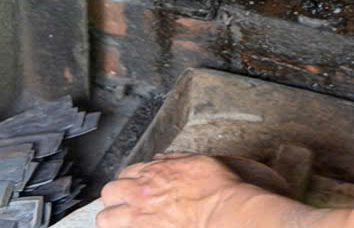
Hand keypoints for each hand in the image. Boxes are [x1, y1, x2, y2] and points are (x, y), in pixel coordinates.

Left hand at [98, 154, 251, 227]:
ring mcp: (139, 217)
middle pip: (109, 192)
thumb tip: (161, 159)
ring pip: (105, 218)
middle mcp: (141, 192)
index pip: (125, 173)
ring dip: (111, 219)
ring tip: (119, 223)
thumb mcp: (197, 161)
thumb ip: (175, 159)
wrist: (221, 212)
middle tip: (123, 205)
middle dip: (114, 198)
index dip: (129, 181)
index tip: (134, 188)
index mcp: (155, 172)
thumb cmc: (215, 188)